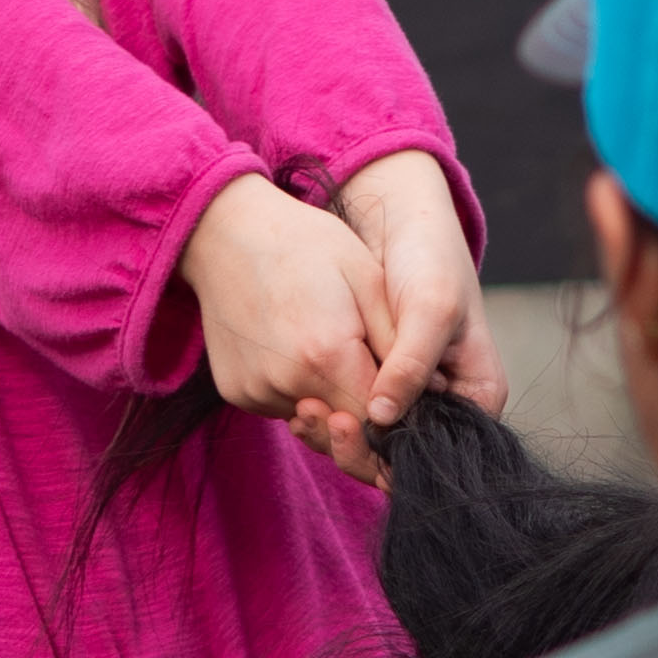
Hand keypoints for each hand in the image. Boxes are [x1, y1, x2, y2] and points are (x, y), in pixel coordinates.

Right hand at [179, 176, 393, 459]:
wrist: (226, 232)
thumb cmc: (306, 245)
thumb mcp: (368, 280)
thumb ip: (399, 344)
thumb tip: (431, 390)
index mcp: (326, 353)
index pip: (379, 418)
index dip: (398, 409)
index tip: (402, 383)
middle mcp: (286, 382)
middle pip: (346, 426)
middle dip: (365, 406)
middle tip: (366, 359)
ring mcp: (255, 391)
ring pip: (315, 419)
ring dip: (331, 398)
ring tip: (326, 343)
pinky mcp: (236, 393)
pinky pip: (282, 407)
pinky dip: (298, 391)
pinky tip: (296, 349)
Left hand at [329, 154, 503, 478]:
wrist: (399, 223)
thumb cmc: (429, 259)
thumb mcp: (430, 308)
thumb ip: (411, 365)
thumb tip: (380, 418)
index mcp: (476, 395)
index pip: (442, 451)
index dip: (395, 454)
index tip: (349, 431)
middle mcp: (445, 405)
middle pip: (403, 454)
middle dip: (359, 448)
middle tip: (320, 420)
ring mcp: (409, 396)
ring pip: (374, 441)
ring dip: (337, 432)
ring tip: (303, 410)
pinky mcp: (376, 385)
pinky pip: (354, 416)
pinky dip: (329, 414)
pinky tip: (300, 403)